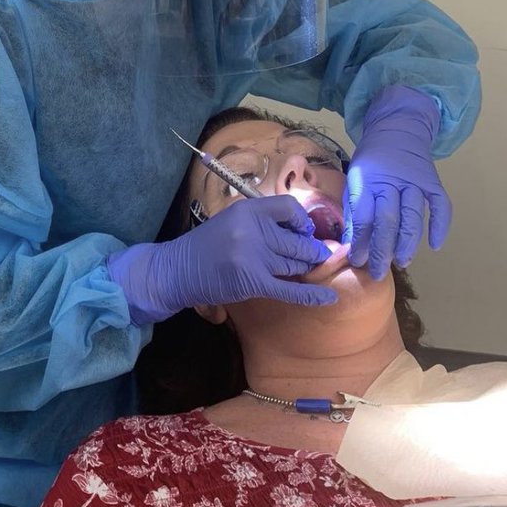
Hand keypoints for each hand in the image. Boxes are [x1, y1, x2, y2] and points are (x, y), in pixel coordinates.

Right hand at [108, 195, 336, 325]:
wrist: (178, 270)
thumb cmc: (207, 246)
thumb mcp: (232, 221)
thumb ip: (262, 222)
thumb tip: (304, 231)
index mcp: (248, 210)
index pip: (289, 208)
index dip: (303, 221)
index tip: (304, 231)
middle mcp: (252, 230)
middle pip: (296, 240)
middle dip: (311, 251)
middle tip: (320, 255)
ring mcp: (253, 256)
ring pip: (293, 263)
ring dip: (305, 269)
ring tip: (312, 268)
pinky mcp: (252, 281)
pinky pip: (289, 289)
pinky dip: (311, 295)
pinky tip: (328, 298)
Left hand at [343, 85, 451, 279]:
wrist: (397, 130)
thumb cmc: (371, 162)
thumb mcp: (354, 181)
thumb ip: (354, 212)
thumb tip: (350, 246)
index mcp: (366, 180)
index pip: (364, 216)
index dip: (360, 241)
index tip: (357, 261)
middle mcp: (391, 181)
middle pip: (389, 219)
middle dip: (383, 249)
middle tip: (378, 271)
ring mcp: (415, 181)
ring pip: (413, 215)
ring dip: (408, 242)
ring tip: (402, 262)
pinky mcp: (433, 182)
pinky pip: (441, 205)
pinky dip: (440, 225)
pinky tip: (435, 245)